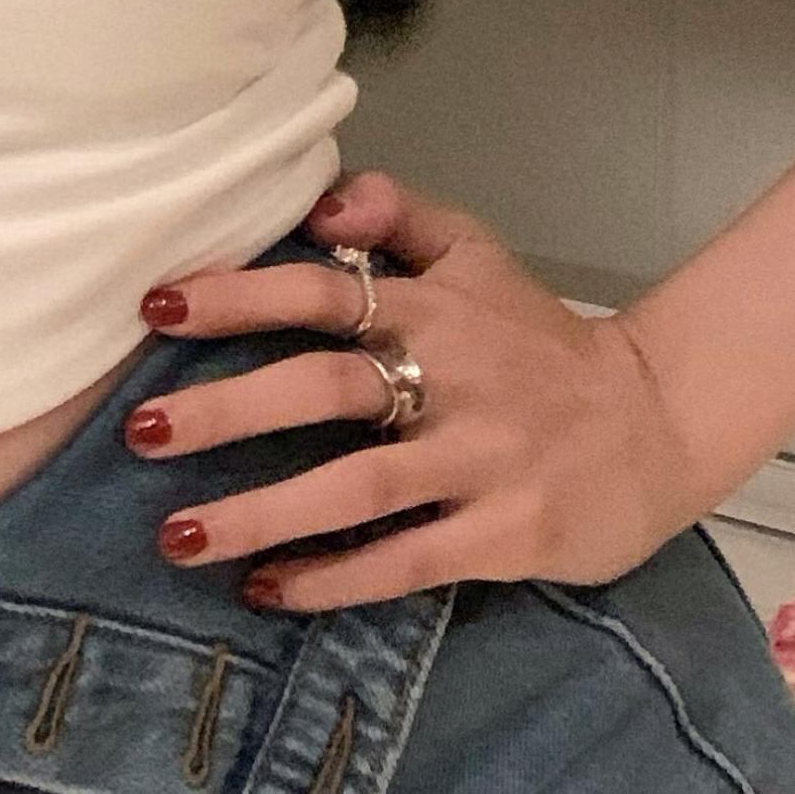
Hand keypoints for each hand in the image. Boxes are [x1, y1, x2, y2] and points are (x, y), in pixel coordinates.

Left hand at [125, 167, 705, 611]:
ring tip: (179, 536)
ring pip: (357, 487)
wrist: (655, 423)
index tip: (157, 306)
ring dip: (263, 512)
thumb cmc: (539, 343)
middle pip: (328, 387)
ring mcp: (480, 460)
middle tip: (139, 431)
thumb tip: (321, 203)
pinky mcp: (504, 534)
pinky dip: (335, 578)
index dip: (242, 294)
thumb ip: (399, 216)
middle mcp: (453, 377)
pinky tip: (270, 589)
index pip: (326, 291)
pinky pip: (407, 561)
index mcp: (437, 307)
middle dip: (228, 409)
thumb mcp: (478, 255)